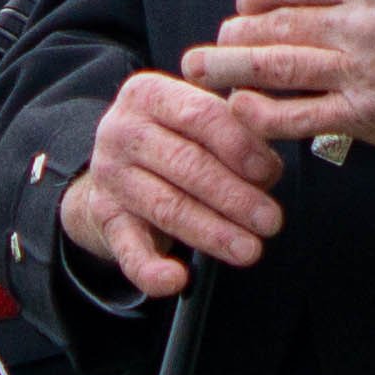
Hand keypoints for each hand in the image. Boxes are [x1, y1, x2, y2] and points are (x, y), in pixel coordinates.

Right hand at [60, 69, 283, 299]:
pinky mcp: (104, 217)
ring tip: (249, 250)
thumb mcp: (200, 124)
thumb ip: (236, 136)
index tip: (269, 172)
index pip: (200, 115)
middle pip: (186, 164)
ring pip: (167, 206)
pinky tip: (176, 280)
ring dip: (213, 232)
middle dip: (235, 196)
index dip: (240, 146)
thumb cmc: (176, 141)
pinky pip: (128, 248)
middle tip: (271, 221)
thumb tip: (267, 171)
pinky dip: (151, 269)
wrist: (118, 171)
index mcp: (149, 94)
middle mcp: (121, 130)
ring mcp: (109, 175)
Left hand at [197, 0, 374, 171]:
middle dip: (231, 35)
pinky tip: (242, 111)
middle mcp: (365, 20)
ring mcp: (364, 69)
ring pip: (274, 64)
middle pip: (272, 22)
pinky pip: (297, 115)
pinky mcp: (367, 116)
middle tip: (211, 47)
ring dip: (228, 69)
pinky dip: (261, 113)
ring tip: (203, 71)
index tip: (243, 7)